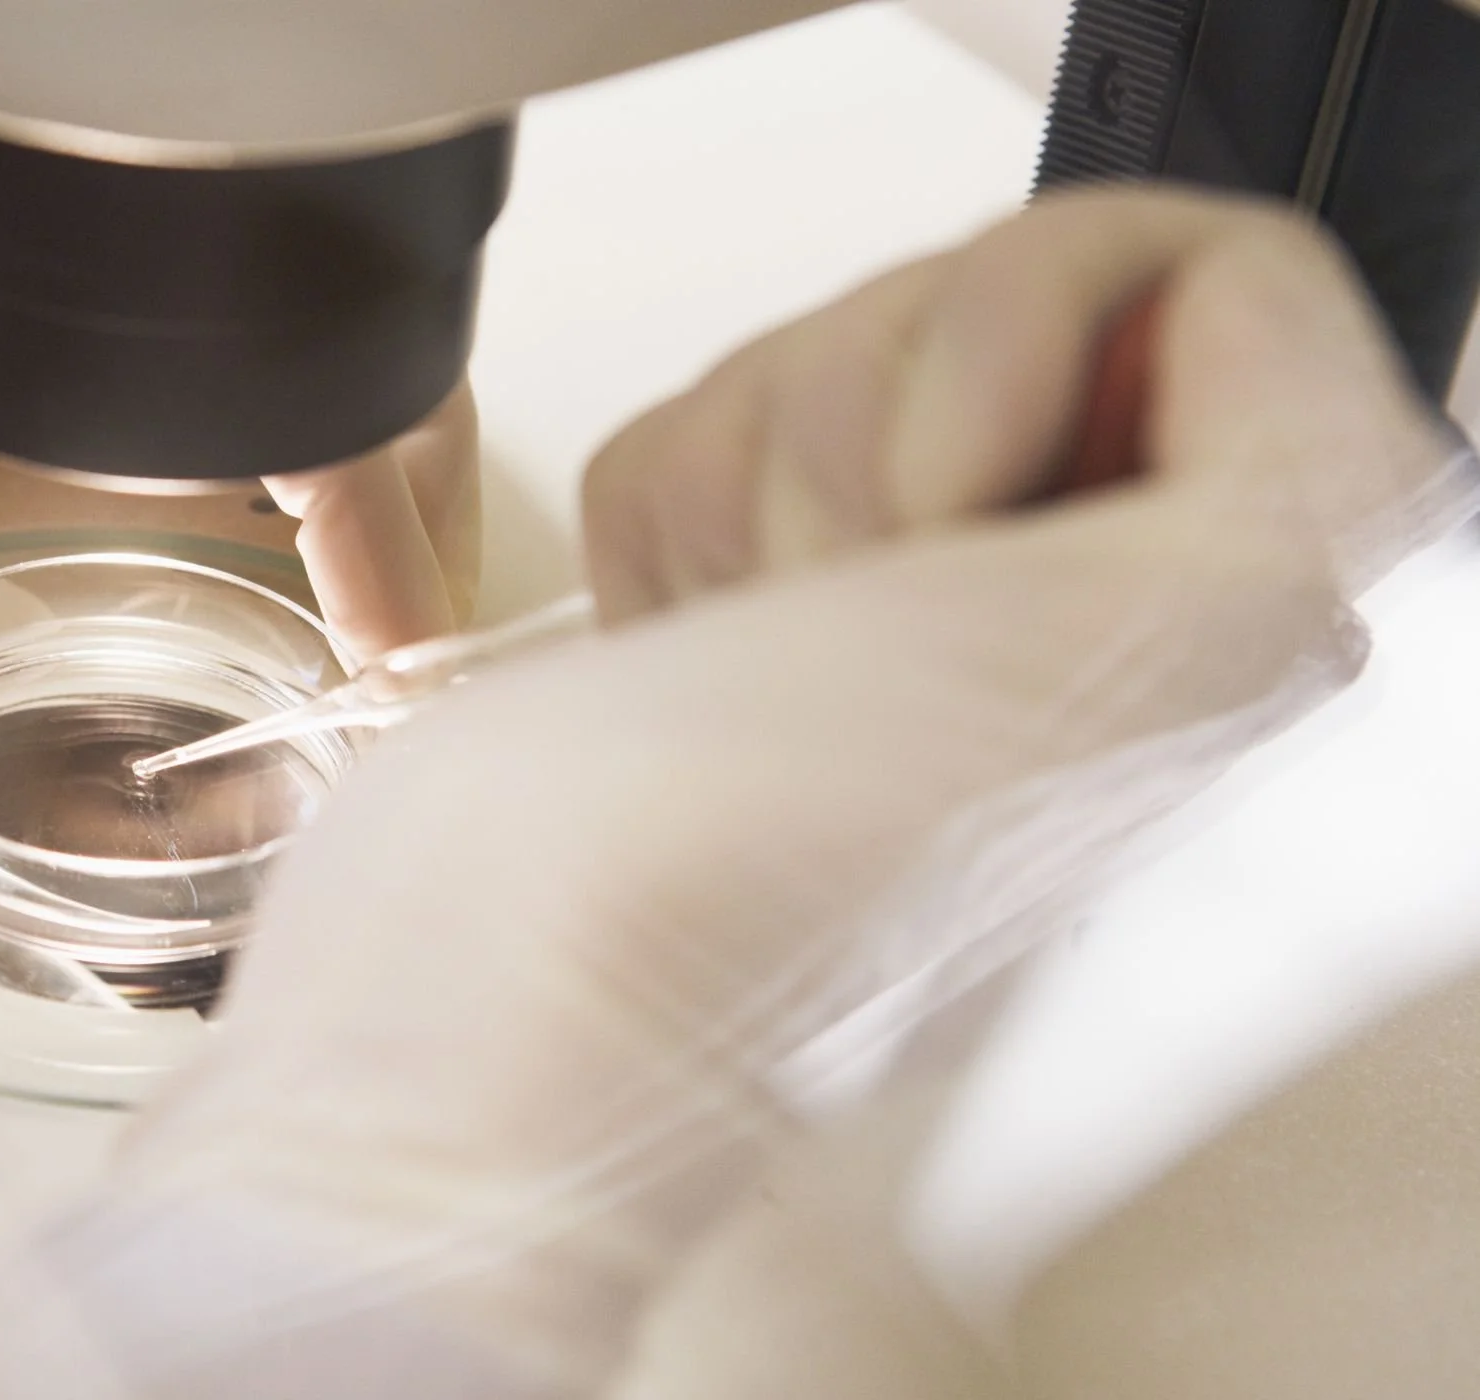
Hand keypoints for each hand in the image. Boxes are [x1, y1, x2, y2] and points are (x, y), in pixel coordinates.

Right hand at [52, 189, 1469, 1398]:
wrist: (504, 1011)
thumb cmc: (768, 898)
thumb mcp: (1145, 648)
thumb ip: (1289, 461)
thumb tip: (1218, 320)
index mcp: (1230, 614)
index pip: (1204, 286)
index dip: (1027, 343)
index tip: (950, 510)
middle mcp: (1085, 605)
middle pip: (984, 290)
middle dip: (861, 432)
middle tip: (846, 615)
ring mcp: (900, 610)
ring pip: (816, 351)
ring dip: (741, 501)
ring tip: (749, 667)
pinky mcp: (745, 615)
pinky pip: (691, 433)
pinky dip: (655, 538)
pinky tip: (682, 670)